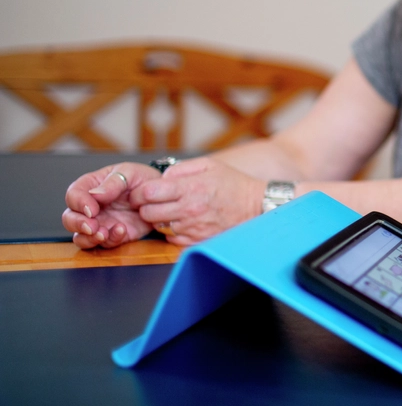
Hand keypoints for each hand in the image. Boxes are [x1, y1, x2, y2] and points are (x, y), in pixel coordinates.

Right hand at [63, 162, 161, 248]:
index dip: (78, 203)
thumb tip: (96, 194)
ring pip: (80, 236)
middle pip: (70, 218)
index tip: (91, 209)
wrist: (163, 196)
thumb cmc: (143, 180)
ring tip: (103, 233)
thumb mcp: (130, 173)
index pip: (73, 194)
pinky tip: (122, 230)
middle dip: (77, 224)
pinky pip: (104, 244)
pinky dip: (111, 240)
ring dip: (88, 238)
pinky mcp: (113, 236)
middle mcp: (91, 207)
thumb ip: (113, 182)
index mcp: (91, 186)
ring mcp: (100, 223)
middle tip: (92, 226)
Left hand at [129, 157, 264, 244]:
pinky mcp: (198, 240)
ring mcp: (194, 227)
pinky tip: (183, 222)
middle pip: (148, 213)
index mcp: (190, 188)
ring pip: (159, 227)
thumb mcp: (209, 165)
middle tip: (154, 202)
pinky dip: (173, 231)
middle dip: (146, 207)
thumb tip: (162, 178)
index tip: (142, 193)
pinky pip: (173, 239)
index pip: (149, 193)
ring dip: (161, 220)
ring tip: (172, 211)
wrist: (256, 205)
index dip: (139, 193)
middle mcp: (190, 209)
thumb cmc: (233, 184)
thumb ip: (181, 169)